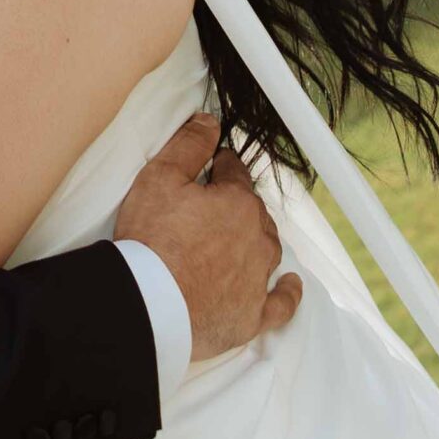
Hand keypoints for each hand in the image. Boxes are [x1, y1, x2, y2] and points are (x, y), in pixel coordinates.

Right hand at [116, 112, 302, 362]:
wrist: (148, 305)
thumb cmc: (151, 241)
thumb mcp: (159, 178)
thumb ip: (188, 145)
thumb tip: (209, 122)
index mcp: (238, 203)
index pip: (235, 175)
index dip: (222, 168)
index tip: (215, 166)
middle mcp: (257, 239)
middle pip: (253, 213)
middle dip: (236, 206)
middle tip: (209, 209)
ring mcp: (257, 279)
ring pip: (266, 250)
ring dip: (254, 241)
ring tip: (235, 240)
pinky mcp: (252, 316)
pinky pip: (281, 304)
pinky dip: (286, 294)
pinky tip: (289, 285)